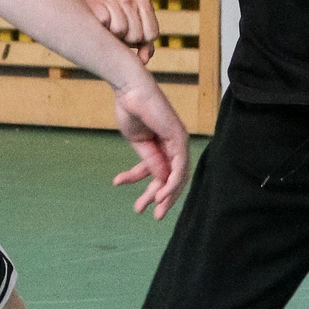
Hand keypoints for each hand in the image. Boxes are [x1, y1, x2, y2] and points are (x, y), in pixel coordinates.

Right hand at [82, 0, 158, 54]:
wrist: (85, 15)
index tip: (132, 38)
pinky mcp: (96, 3)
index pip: (152, 34)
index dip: (143, 42)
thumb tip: (143, 59)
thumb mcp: (133, 37)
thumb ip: (145, 47)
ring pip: (121, 29)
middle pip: (137, 34)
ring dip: (112, 37)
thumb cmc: (114, 28)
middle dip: (127, 40)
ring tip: (107, 30)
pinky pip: (105, 23)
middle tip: (117, 34)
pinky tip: (97, 26)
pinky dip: (101, 30)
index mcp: (142, 2)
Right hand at [108, 78, 188, 218]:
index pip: (161, 174)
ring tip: (155, 212)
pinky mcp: (179, 138)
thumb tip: (161, 180)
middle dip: (162, 199)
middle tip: (154, 217)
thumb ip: (150, 161)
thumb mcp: (139, 143)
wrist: (129, 91)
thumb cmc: (131, 110)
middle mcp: (175, 144)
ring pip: (178, 176)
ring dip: (166, 196)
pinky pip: (179, 166)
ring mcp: (179, 141)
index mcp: (163, 146)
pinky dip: (172, 183)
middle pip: (172, 178)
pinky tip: (161, 195)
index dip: (149, 190)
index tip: (138, 205)